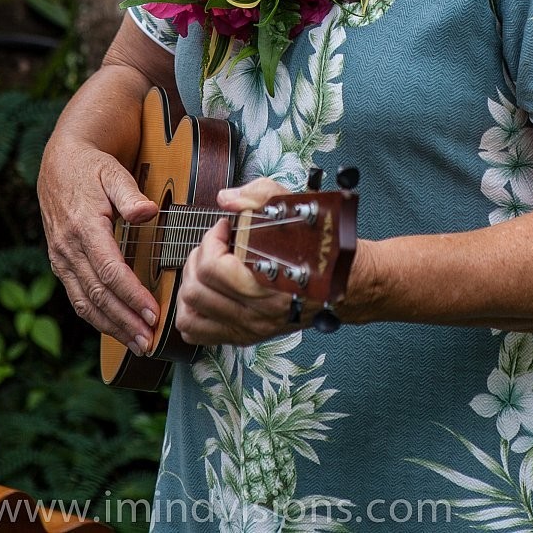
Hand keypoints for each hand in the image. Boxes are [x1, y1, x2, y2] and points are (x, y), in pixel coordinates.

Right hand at [37, 135, 159, 352]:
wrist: (59, 162)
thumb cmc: (92, 167)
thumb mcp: (113, 172)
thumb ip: (130, 194)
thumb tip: (149, 212)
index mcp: (84, 227)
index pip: (110, 272)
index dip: (132, 296)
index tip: (154, 314)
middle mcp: (68, 248)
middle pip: (98, 295)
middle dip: (125, 321)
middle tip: (149, 341)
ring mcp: (61, 258)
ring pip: (85, 303)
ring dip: (111, 327)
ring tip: (137, 344)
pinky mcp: (60, 263)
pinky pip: (77, 297)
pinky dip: (96, 317)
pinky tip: (115, 328)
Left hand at [175, 178, 310, 346]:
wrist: (343, 283)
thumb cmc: (319, 246)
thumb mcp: (294, 208)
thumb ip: (257, 196)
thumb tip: (225, 199)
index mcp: (268, 284)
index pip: (213, 268)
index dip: (211, 239)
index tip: (224, 227)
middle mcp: (256, 313)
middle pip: (196, 290)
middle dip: (198, 258)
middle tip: (215, 245)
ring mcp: (248, 328)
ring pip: (189, 314)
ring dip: (190, 285)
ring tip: (206, 267)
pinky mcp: (243, 336)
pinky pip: (196, 332)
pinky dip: (190, 311)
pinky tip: (205, 290)